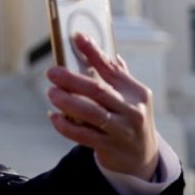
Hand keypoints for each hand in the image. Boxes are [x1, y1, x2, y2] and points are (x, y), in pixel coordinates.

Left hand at [46, 34, 159, 178]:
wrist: (142, 156)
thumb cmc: (129, 116)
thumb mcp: (131, 96)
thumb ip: (114, 73)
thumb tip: (90, 44)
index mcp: (137, 92)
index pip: (112, 69)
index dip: (93, 52)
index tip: (77, 38)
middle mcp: (132, 111)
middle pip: (98, 91)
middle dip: (72, 80)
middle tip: (52, 72)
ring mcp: (121, 131)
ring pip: (90, 113)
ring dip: (67, 102)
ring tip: (51, 93)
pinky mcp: (109, 148)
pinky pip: (83, 135)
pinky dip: (65, 126)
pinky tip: (54, 117)